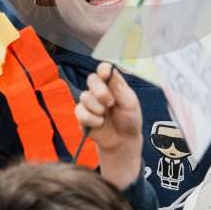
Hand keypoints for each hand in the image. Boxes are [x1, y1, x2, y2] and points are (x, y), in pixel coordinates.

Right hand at [75, 63, 142, 189]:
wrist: (123, 140)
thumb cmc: (129, 119)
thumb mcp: (129, 103)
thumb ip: (119, 87)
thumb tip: (110, 70)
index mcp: (112, 83)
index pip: (103, 69)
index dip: (103, 69)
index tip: (105, 74)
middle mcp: (99, 90)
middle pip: (91, 79)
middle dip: (100, 91)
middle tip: (110, 103)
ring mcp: (89, 102)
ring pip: (84, 97)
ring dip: (97, 108)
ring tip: (106, 116)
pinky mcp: (82, 115)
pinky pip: (80, 112)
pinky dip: (92, 119)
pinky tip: (100, 123)